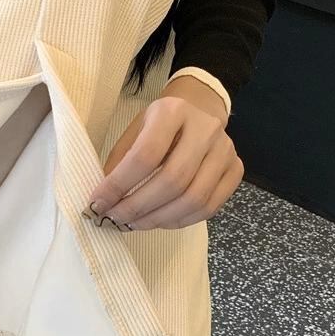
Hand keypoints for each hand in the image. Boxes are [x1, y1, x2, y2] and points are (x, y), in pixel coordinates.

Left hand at [90, 74, 243, 229]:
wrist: (199, 111)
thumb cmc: (159, 125)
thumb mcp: (135, 130)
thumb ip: (120, 162)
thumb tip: (103, 202)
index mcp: (173, 111)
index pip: (145, 155)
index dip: (119, 185)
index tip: (98, 204)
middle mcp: (205, 128)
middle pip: (172, 180)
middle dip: (138, 207)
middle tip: (115, 219)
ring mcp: (226, 150)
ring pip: (194, 198)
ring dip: (158, 219)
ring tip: (134, 224)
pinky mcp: (236, 170)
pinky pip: (209, 207)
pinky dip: (181, 221)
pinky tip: (160, 220)